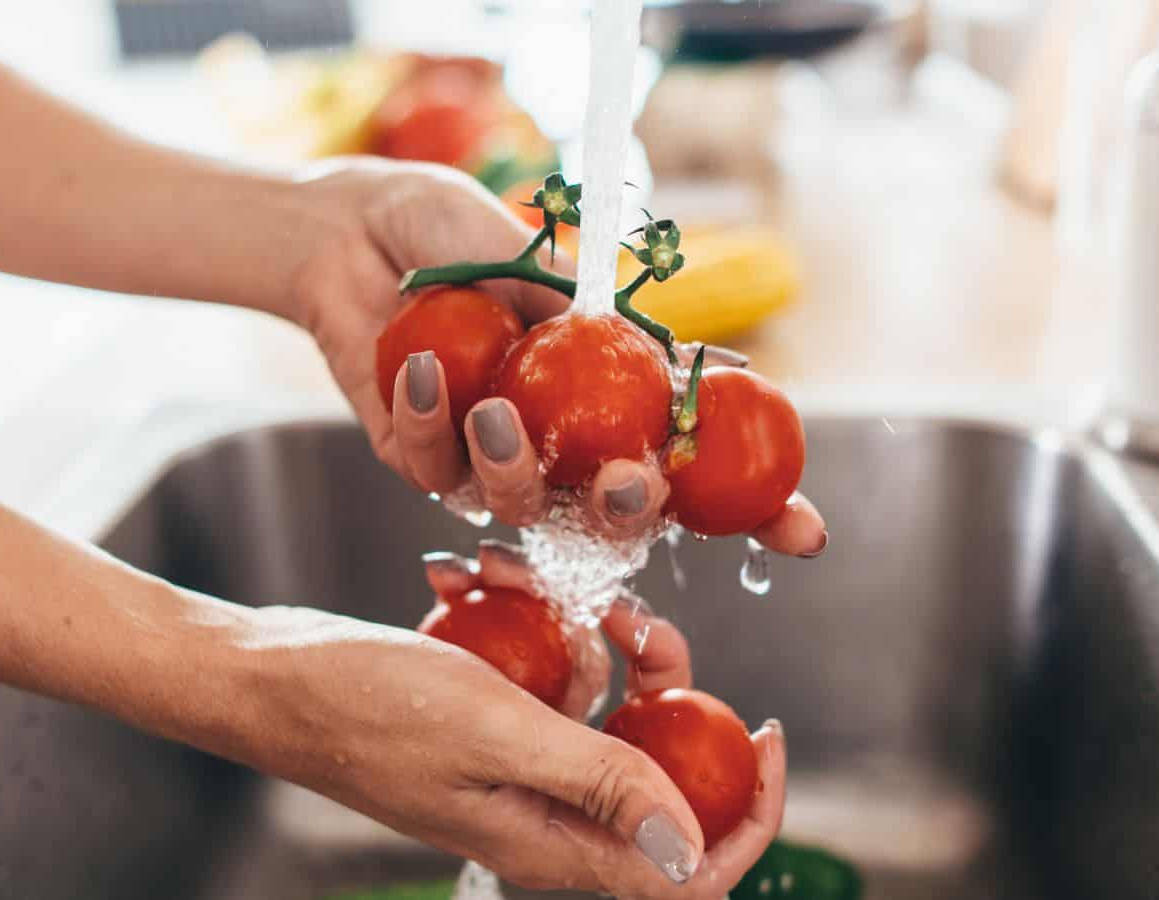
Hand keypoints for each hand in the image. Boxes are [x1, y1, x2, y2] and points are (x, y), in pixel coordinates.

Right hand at [217, 598, 784, 898]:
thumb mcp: (493, 733)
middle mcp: (542, 811)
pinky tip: (476, 578)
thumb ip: (600, 784)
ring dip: (580, 630)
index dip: (747, 813)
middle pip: (656, 763)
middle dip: (658, 681)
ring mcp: (514, 763)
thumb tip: (696, 851)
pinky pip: (543, 671)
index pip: (689, 868)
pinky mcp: (490, 719)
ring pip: (600, 702)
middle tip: (628, 619)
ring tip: (520, 577)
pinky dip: (527, 621)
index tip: (765, 730)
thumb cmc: (361, 705)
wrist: (264, 676)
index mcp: (552, 841)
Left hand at [288, 159, 825, 554]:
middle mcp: (559, 442)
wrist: (354, 228)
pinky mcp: (418, 459)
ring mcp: (488, 461)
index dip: (755, 508)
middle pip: (616, 517)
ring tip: (490, 406)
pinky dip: (433, 421)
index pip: (695, 463)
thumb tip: (671, 362)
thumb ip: (595, 319)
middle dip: (629, 510)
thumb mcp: (539, 260)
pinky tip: (421, 369)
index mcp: (610, 398)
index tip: (804, 532)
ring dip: (514, 467)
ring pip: (523, 508)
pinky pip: (434, 470)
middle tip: (625, 478)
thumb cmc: (456, 232)